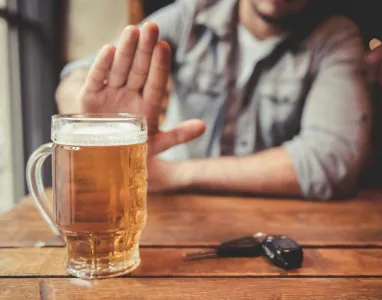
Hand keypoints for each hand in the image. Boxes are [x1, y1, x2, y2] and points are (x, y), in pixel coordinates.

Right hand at [80, 23, 204, 190]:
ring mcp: (110, 95)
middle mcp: (130, 96)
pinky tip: (109, 49)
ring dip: (126, 51)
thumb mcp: (156, 144)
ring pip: (119, 70)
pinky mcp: (90, 99)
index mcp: (147, 106)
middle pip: (139, 70)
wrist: (105, 164)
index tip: (164, 46)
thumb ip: (178, 135)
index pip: (156, 82)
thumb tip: (202, 127)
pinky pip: (97, 80)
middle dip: (144, 49)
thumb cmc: (132, 153)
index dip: (159, 65)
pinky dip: (101, 66)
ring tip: (132, 31)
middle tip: (151, 27)